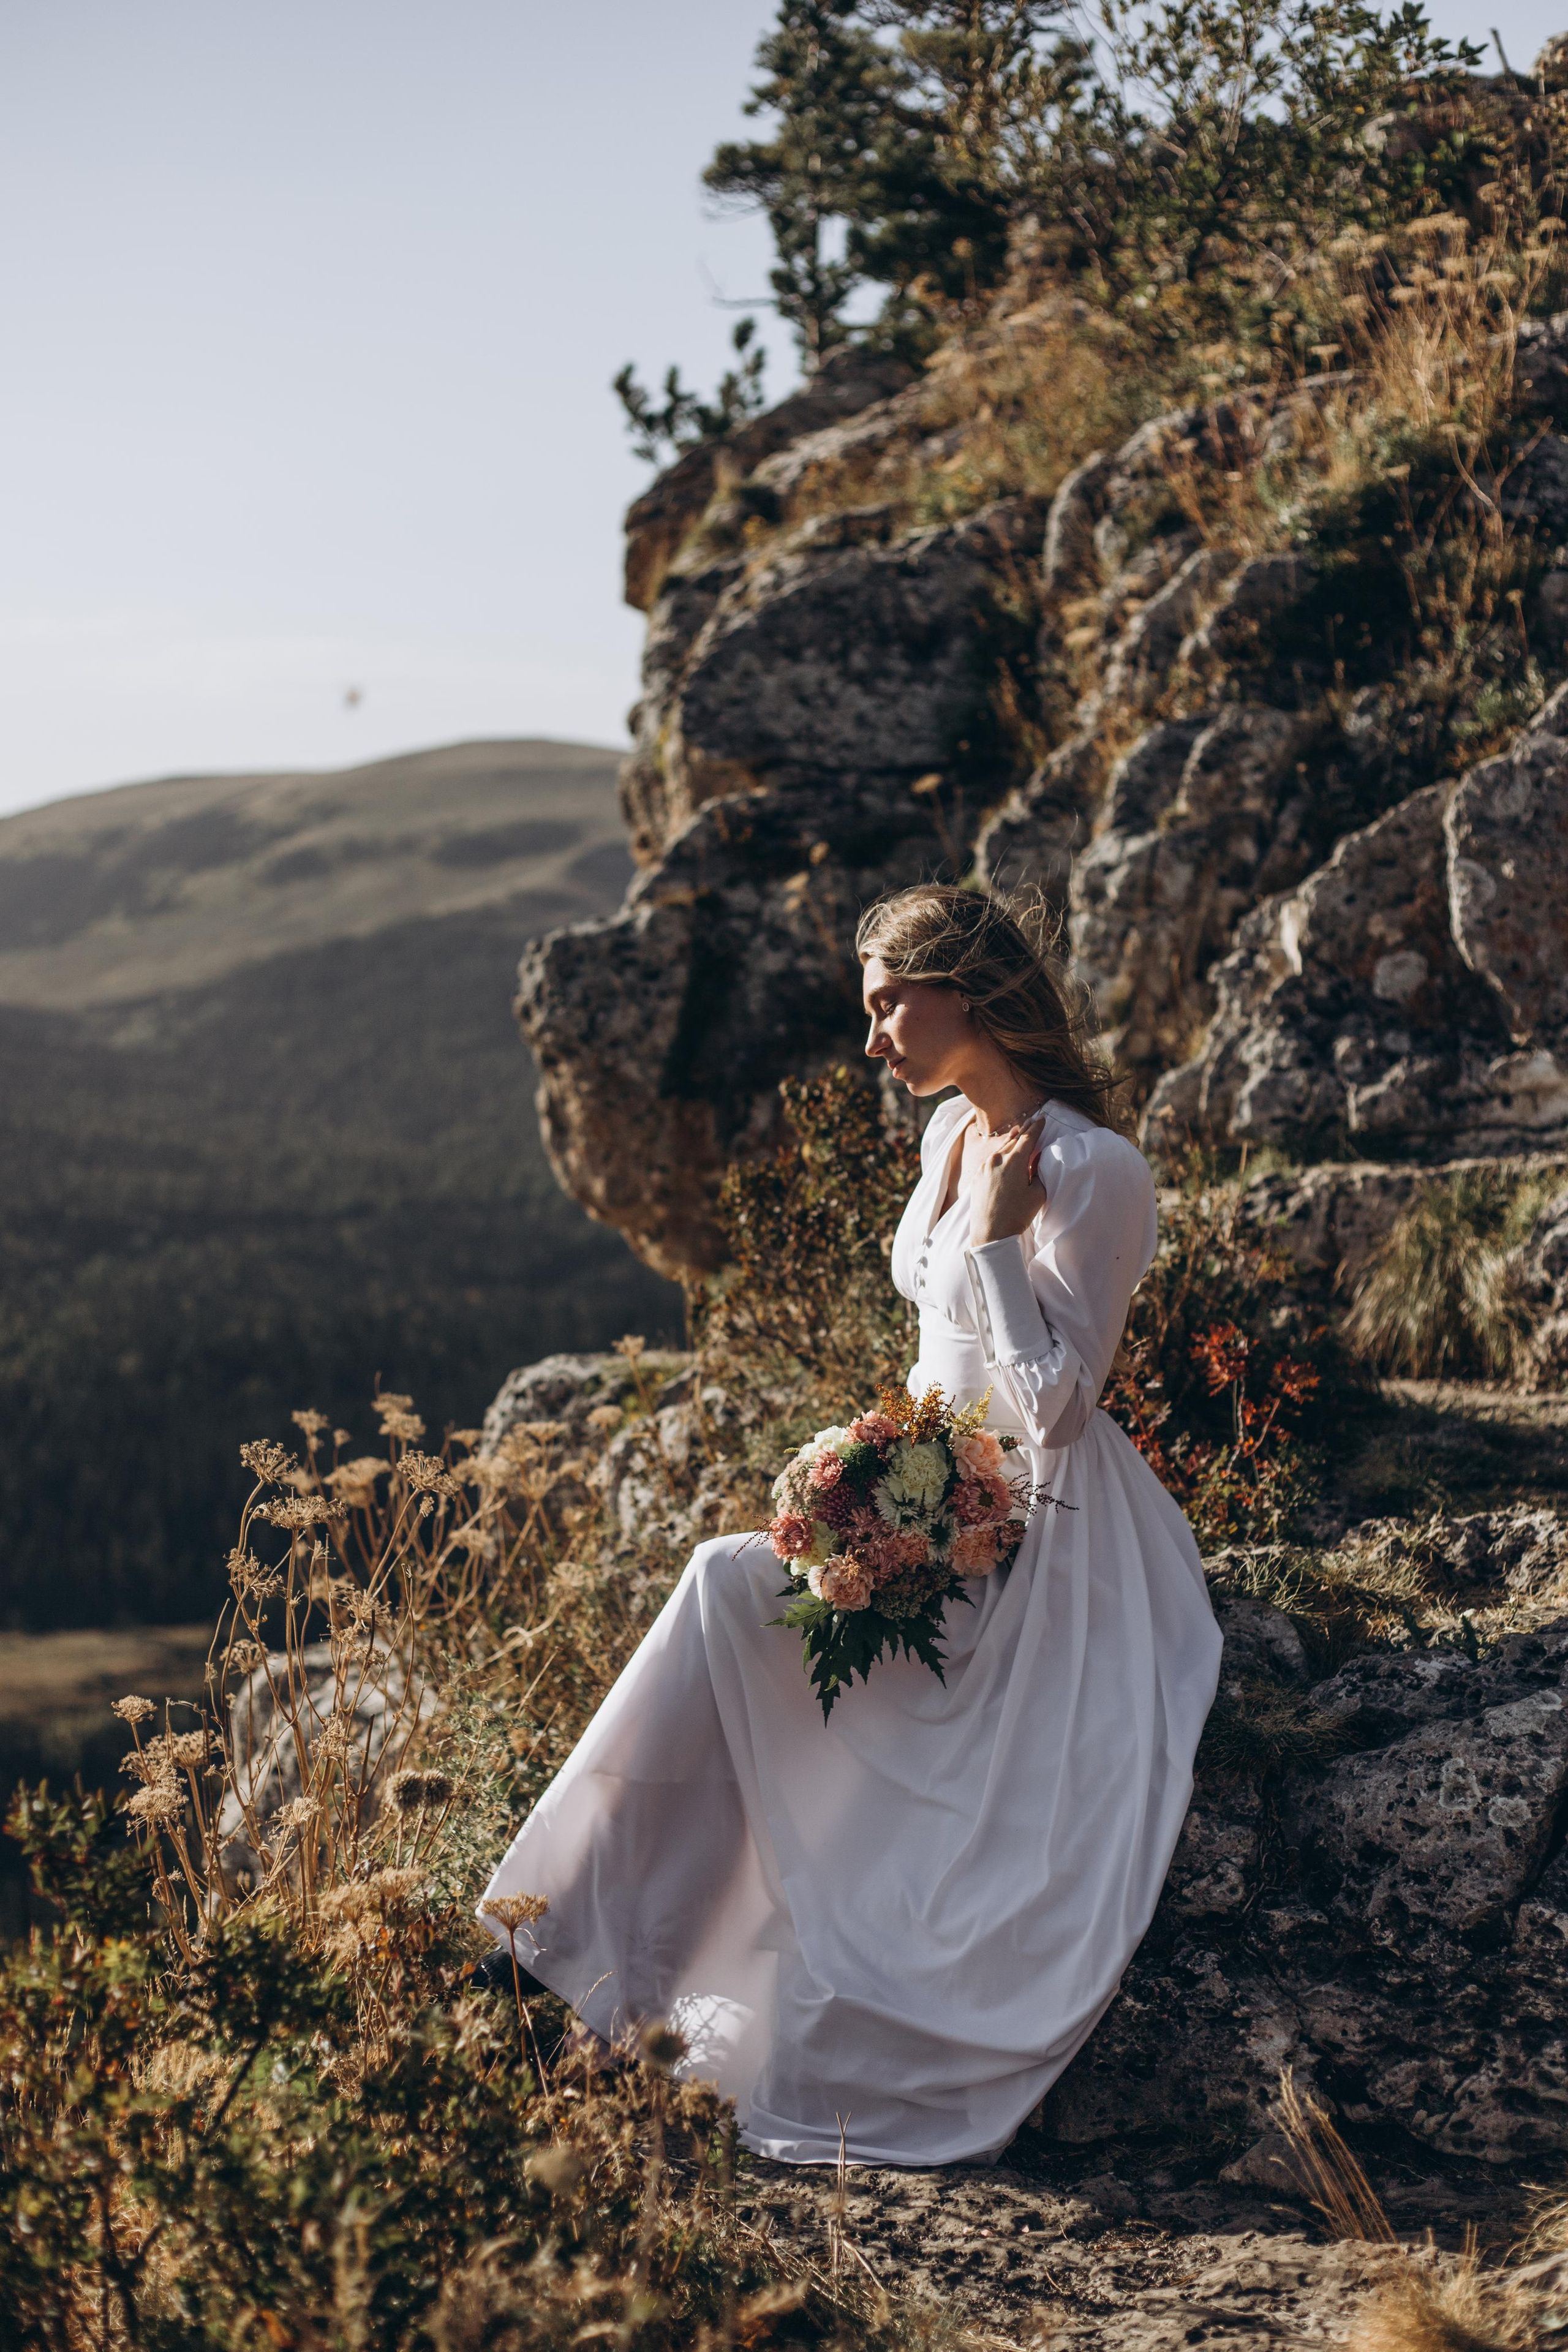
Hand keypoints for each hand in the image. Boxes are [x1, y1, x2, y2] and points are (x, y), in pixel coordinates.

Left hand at [969, 1126, 1045, 1246]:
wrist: (991, 1233)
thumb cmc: (1017, 1215)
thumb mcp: (1037, 1194)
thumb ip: (1039, 1173)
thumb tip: (1036, 1162)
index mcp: (1014, 1161)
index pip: (1028, 1138)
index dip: (1036, 1128)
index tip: (1042, 1120)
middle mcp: (997, 1160)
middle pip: (1013, 1140)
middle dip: (1023, 1130)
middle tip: (1030, 1121)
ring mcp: (984, 1167)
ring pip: (1000, 1149)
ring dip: (1010, 1140)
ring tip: (1016, 1131)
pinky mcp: (977, 1177)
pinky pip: (991, 1160)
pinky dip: (999, 1153)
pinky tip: (1002, 1153)